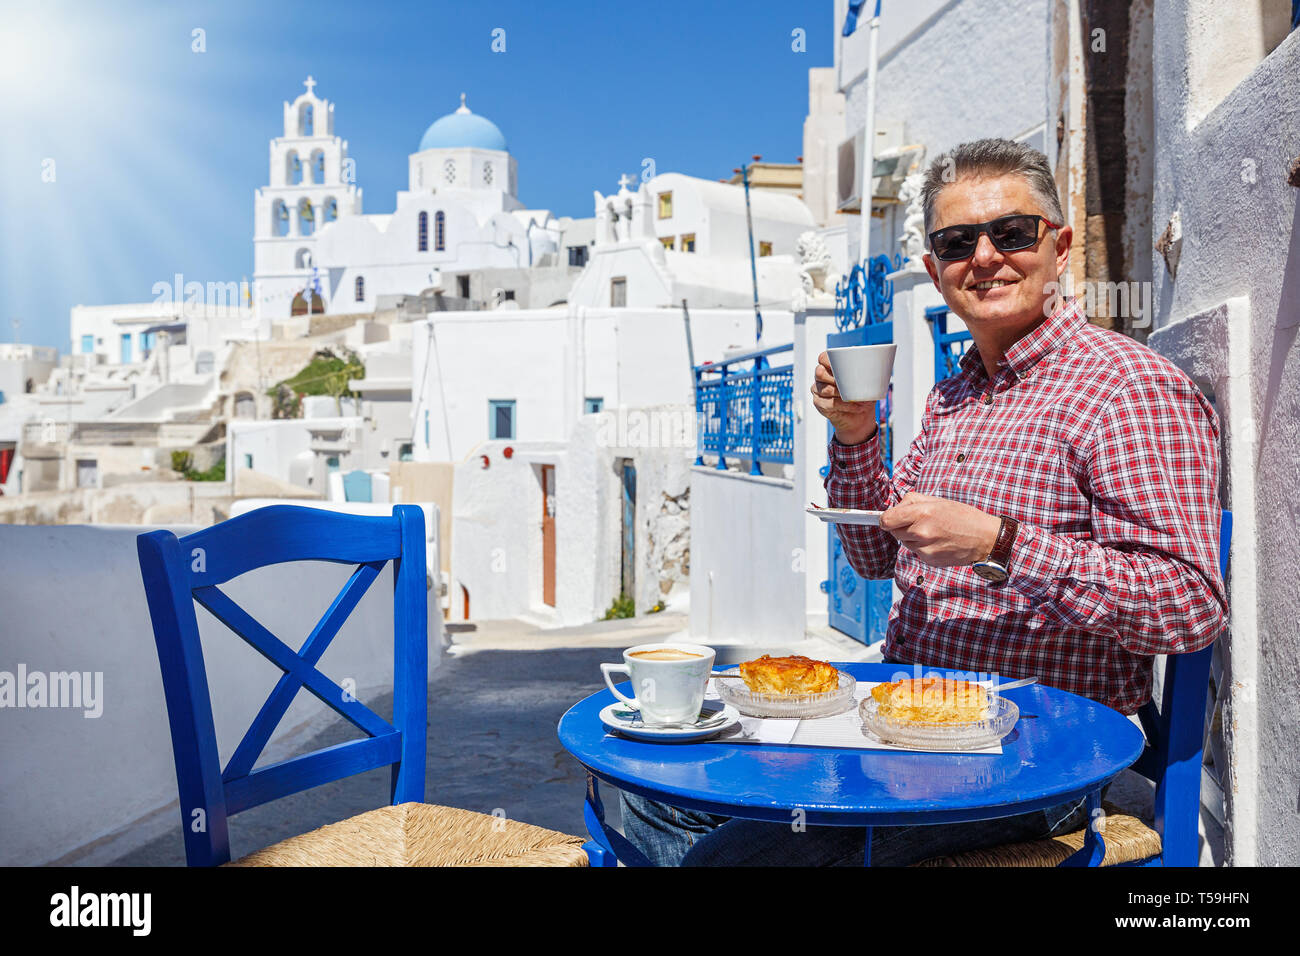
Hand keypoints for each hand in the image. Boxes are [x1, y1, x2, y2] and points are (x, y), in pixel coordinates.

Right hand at [811, 350, 877, 444]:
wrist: (860, 416)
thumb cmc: (864, 394)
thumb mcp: (870, 381)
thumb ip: (870, 370)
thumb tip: (881, 360)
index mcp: (831, 366)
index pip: (823, 357)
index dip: (827, 360)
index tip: (839, 364)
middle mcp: (821, 377)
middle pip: (820, 373)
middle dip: (834, 378)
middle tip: (849, 383)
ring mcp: (818, 390)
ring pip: (824, 389)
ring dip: (841, 393)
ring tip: (856, 398)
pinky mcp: (819, 404)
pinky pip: (828, 403)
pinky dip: (844, 406)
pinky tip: (855, 407)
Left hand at [878, 492, 1001, 567]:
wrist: (984, 539)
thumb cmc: (963, 517)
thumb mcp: (938, 500)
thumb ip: (912, 502)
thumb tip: (894, 508)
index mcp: (922, 513)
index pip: (886, 520)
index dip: (886, 519)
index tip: (889, 518)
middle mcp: (921, 532)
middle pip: (894, 532)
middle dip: (901, 527)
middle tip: (919, 522)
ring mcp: (925, 548)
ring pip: (905, 543)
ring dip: (912, 538)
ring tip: (933, 531)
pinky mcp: (929, 560)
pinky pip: (916, 552)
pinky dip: (923, 548)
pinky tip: (939, 542)